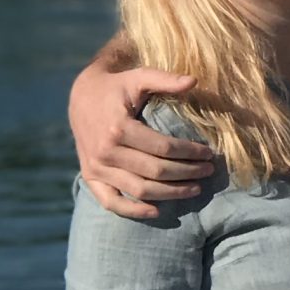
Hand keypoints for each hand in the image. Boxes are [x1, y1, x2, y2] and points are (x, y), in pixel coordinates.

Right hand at [71, 62, 207, 218]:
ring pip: (140, 190)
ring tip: (195, 188)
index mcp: (119, 127)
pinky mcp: (90, 177)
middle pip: (156, 171)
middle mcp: (106, 151)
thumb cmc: (116, 87)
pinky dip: (134, 211)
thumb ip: (165, 79)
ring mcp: (97, 167)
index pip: (164, 148)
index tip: (209, 153)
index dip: (190, 153)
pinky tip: (157, 211)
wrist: (80, 97)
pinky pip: (112, 202)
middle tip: (208, 171)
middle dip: (187, 173)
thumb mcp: (138, 78)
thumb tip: (194, 80)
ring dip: (171, 193)